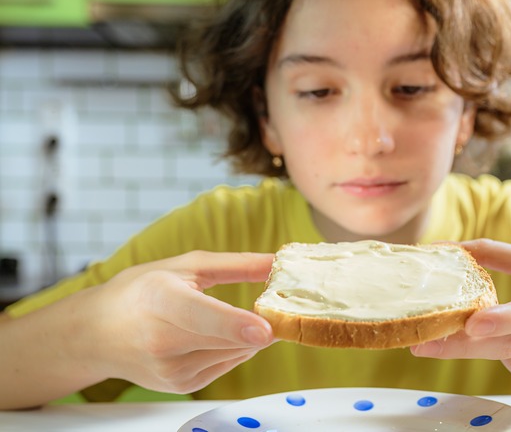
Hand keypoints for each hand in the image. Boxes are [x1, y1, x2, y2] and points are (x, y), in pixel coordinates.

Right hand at [79, 251, 274, 393]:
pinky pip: (228, 363)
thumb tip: (277, 262)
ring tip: (235, 317)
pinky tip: (214, 334)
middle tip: (276, 305)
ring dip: (247, 335)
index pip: (201, 316)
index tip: (265, 329)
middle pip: (229, 338)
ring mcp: (170, 369)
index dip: (235, 324)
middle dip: (260, 323)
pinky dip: (233, 347)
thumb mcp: (185, 266)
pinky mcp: (181, 385)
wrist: (96, 334)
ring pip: (235, 352)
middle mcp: (161, 340)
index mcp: (159, 300)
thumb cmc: (139, 292)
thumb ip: (235, 265)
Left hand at [410, 239, 510, 381]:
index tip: (475, 324)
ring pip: (498, 355)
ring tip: (428, 339)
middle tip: (422, 343)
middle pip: (507, 345)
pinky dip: (484, 346)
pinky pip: (501, 359)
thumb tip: (446, 247)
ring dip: (461, 348)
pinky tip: (482, 334)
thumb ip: (494, 253)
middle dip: (461, 346)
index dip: (505, 319)